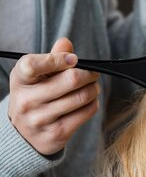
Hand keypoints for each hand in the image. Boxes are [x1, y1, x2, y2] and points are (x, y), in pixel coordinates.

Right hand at [8, 38, 99, 155]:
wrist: (24, 134)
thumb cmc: (33, 97)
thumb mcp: (34, 76)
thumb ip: (51, 58)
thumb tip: (65, 42)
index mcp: (19, 80)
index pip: (33, 64)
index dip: (58, 59)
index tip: (73, 59)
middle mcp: (27, 100)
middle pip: (70, 80)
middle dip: (88, 74)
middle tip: (93, 73)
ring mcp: (41, 119)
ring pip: (81, 97)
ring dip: (93, 89)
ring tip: (93, 86)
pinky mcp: (57, 133)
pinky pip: (86, 113)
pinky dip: (93, 103)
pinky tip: (90, 101)